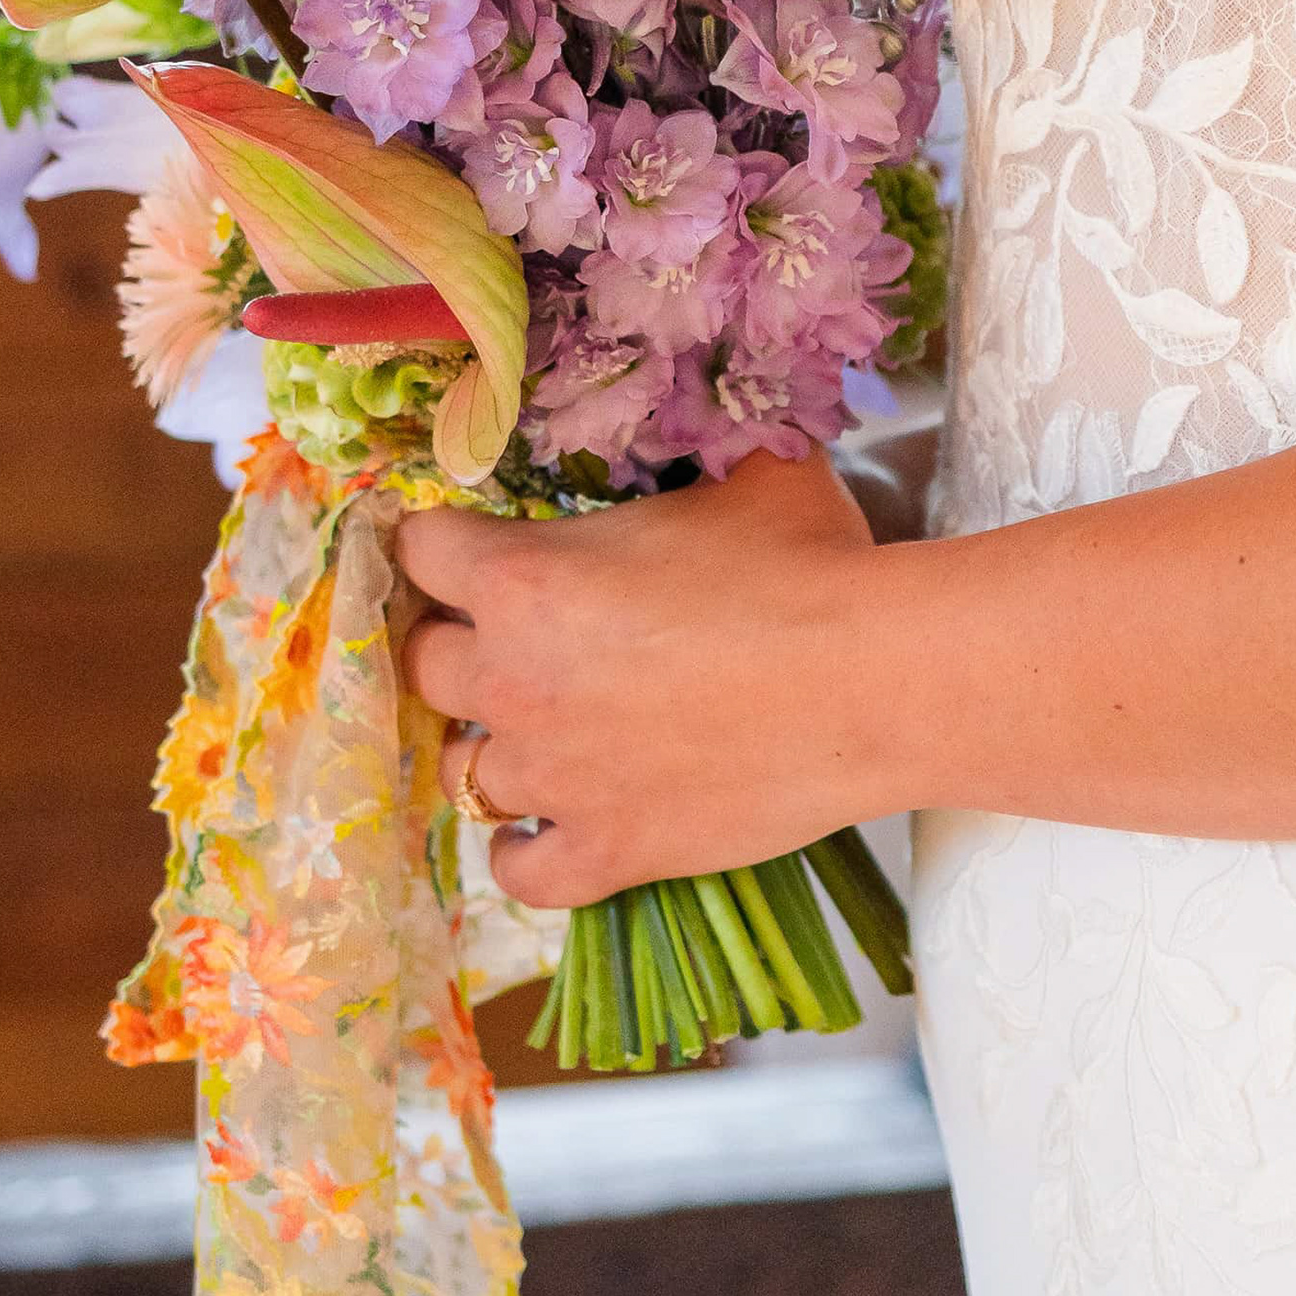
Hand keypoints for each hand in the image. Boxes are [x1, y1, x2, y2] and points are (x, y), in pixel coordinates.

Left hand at [397, 455, 878, 910]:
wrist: (873, 682)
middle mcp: (515, 680)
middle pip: (425, 666)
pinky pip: (517, 871)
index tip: (468, 548)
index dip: (443, 545)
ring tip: (536, 734)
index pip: (422, 552)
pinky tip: (543, 830)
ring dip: (491, 748)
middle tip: (508, 638)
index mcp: (525, 579)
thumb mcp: (746, 476)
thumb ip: (694, 452)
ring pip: (462, 773)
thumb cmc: (809, 566)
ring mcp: (554, 778)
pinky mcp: (605, 850)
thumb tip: (707, 424)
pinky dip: (522, 851)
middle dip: (457, 646)